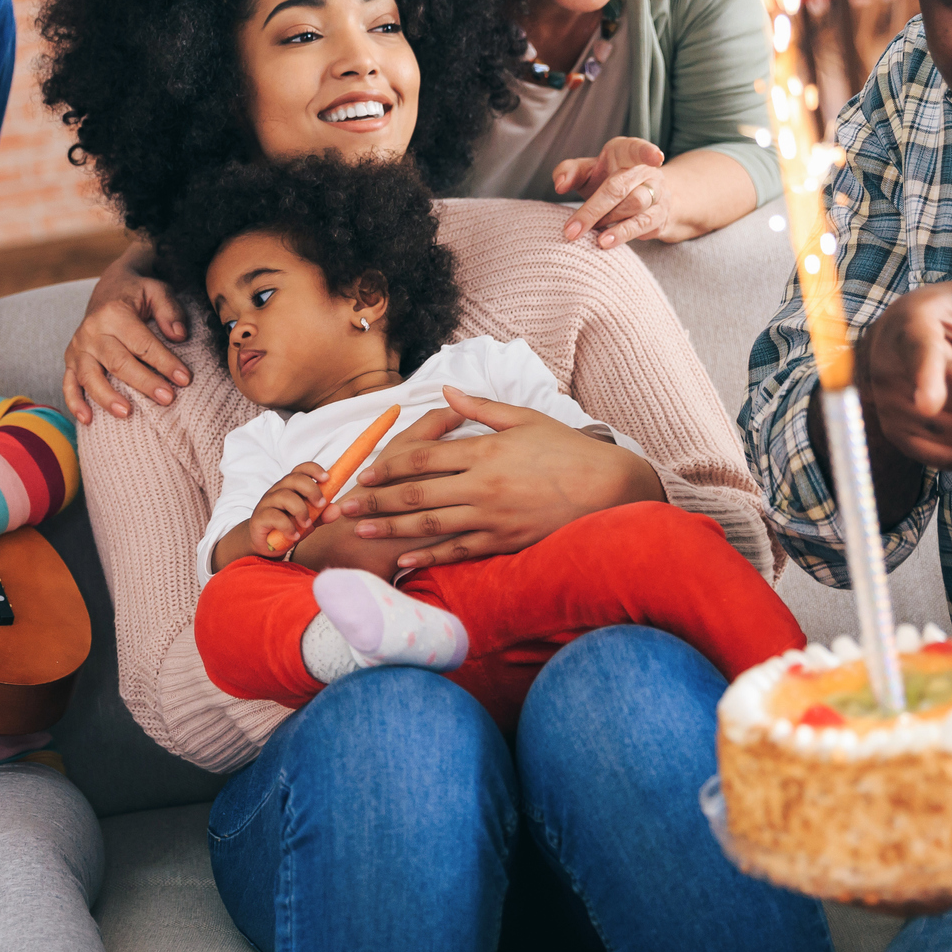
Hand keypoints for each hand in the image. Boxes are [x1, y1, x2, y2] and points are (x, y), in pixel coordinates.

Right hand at [62, 245, 192, 424]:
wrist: (109, 289)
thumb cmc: (137, 294)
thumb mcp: (157, 290)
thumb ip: (170, 310)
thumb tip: (179, 335)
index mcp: (114, 313)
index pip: (142, 342)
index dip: (164, 361)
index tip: (185, 379)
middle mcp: (92, 330)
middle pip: (118, 362)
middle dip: (144, 382)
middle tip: (167, 399)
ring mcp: (78, 347)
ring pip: (90, 376)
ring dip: (107, 397)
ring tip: (128, 413)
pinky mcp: (71, 360)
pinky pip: (68, 383)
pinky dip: (74, 402)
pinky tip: (87, 419)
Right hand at [250, 462, 330, 553]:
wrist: (267, 544)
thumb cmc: (289, 526)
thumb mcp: (309, 521)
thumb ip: (322, 515)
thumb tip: (337, 510)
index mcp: (291, 486)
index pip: (301, 469)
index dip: (314, 470)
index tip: (327, 478)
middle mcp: (279, 490)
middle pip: (294, 479)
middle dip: (311, 489)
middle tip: (321, 504)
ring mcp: (268, 502)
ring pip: (284, 496)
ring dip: (300, 510)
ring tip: (307, 524)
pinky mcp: (260, 517)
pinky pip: (274, 516)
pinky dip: (288, 526)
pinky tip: (294, 536)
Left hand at [325, 386, 661, 567]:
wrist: (608, 488)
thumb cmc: (566, 450)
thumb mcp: (524, 418)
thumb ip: (480, 408)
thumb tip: (446, 391)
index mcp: (485, 452)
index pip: (423, 459)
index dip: (388, 465)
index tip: (363, 472)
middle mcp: (483, 486)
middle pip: (416, 494)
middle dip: (375, 500)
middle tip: (343, 507)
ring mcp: (493, 517)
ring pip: (431, 525)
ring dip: (392, 529)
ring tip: (362, 532)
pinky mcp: (505, 541)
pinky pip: (459, 551)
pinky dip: (430, 557)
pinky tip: (405, 561)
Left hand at [553, 138, 673, 248]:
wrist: (641, 201)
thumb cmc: (607, 181)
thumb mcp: (587, 172)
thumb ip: (570, 172)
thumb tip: (559, 185)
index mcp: (627, 153)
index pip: (637, 149)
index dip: (647, 152)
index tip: (656, 158)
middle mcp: (646, 172)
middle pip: (620, 187)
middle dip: (593, 210)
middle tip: (571, 231)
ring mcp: (657, 194)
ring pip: (635, 205)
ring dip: (609, 221)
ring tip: (591, 236)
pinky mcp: (660, 216)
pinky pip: (644, 225)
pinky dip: (624, 234)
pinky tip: (607, 242)